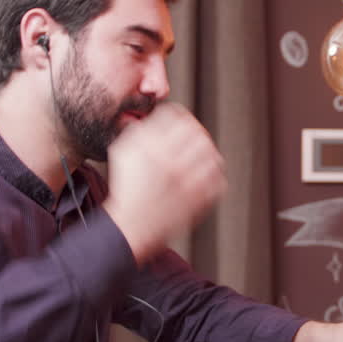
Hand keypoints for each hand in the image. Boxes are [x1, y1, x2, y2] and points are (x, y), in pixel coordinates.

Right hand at [104, 103, 226, 263]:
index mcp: (150, 147)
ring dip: (207, 153)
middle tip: (193, 137)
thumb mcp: (124, 152)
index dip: (180, 116)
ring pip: (212, 155)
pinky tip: (202, 176)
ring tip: (199, 156)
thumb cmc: (127, 189)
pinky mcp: (199, 201)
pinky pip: (218, 181)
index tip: (180, 121)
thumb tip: (158, 115)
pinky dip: (213, 176)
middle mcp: (170, 162)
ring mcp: (188, 182)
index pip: (176, 117)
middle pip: (198, 134)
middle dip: (196, 132)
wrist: (131, 226)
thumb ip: (140, 129)